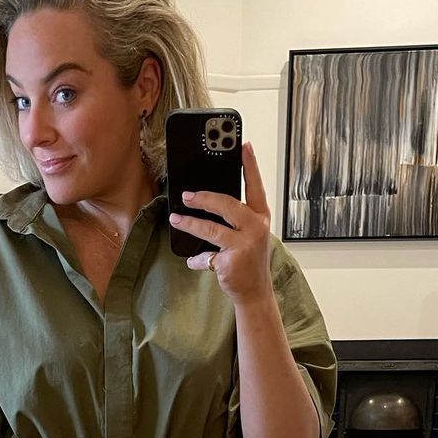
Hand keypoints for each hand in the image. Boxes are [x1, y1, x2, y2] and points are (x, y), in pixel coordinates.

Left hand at [169, 141, 272, 305]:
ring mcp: (245, 245)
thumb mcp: (248, 235)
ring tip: (176, 219)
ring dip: (190, 223)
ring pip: (211, 229)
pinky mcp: (231, 262)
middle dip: (204, 198)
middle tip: (187, 195)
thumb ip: (234, 219)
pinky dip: (197, 260)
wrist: (254, 292)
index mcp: (260, 217)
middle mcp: (255, 228)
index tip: (243, 145)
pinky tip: (193, 260)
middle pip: (226, 204)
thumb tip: (205, 202)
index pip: (255, 186)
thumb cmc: (249, 261)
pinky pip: (206, 256)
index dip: (249, 165)